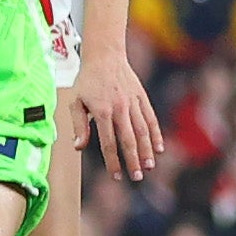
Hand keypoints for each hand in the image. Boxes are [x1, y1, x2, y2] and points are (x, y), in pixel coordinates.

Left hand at [71, 46, 160, 182]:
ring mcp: (133, 103)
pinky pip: (151, 118)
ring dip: (146, 150)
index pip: (108, 142)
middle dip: (133, 161)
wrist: (104, 57)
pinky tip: (159, 148)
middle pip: (128, 140)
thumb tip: (79, 147)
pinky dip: (156, 134)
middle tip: (137, 178)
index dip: (113, 161)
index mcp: (102, 112)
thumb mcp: (76, 102)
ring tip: (149, 167)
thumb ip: (78, 125)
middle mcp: (119, 109)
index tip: (116, 176)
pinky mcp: (142, 98)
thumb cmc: (87, 82)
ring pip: (142, 131)